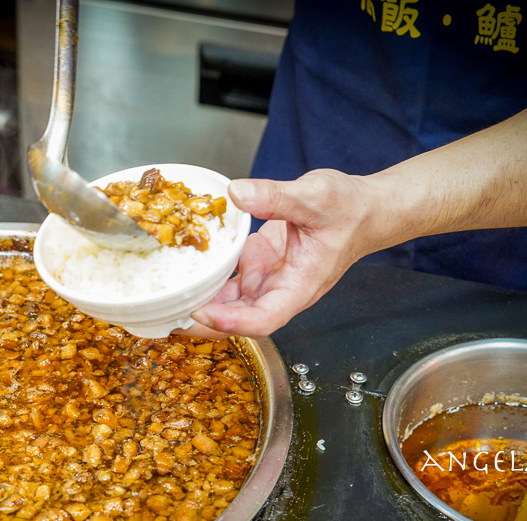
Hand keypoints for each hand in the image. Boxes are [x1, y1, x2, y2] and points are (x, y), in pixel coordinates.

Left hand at [180, 169, 379, 338]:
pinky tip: (181, 271)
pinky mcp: (260, 264)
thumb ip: (276, 196)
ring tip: (163, 296)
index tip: (202, 311)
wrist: (363, 209)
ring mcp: (269, 279)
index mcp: (301, 285)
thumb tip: (239, 192)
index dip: (232, 321)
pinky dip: (208, 277)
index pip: (265, 318)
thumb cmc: (351, 210)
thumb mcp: (316, 196)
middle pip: (239, 319)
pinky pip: (229, 279)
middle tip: (165, 311)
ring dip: (200, 301)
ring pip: (230, 302)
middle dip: (203, 321)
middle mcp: (282, 289)